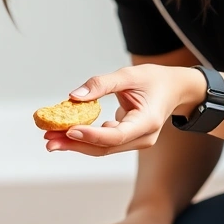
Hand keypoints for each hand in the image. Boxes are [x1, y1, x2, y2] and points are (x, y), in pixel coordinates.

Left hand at [45, 64, 203, 156]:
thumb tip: (72, 96)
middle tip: (48, 140)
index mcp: (148, 122)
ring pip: (102, 149)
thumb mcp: (129, 75)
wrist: (175, 90)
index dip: (92, 135)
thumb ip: (101, 84)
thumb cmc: (155, 80)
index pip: (117, 135)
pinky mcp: (128, 140)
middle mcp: (143, 138)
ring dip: (75, 144)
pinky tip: (63, 134)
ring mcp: (136, 142)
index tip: (70, 129)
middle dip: (75, 144)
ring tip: (49, 138)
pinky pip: (104, 143)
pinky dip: (84, 138)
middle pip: (105, 147)